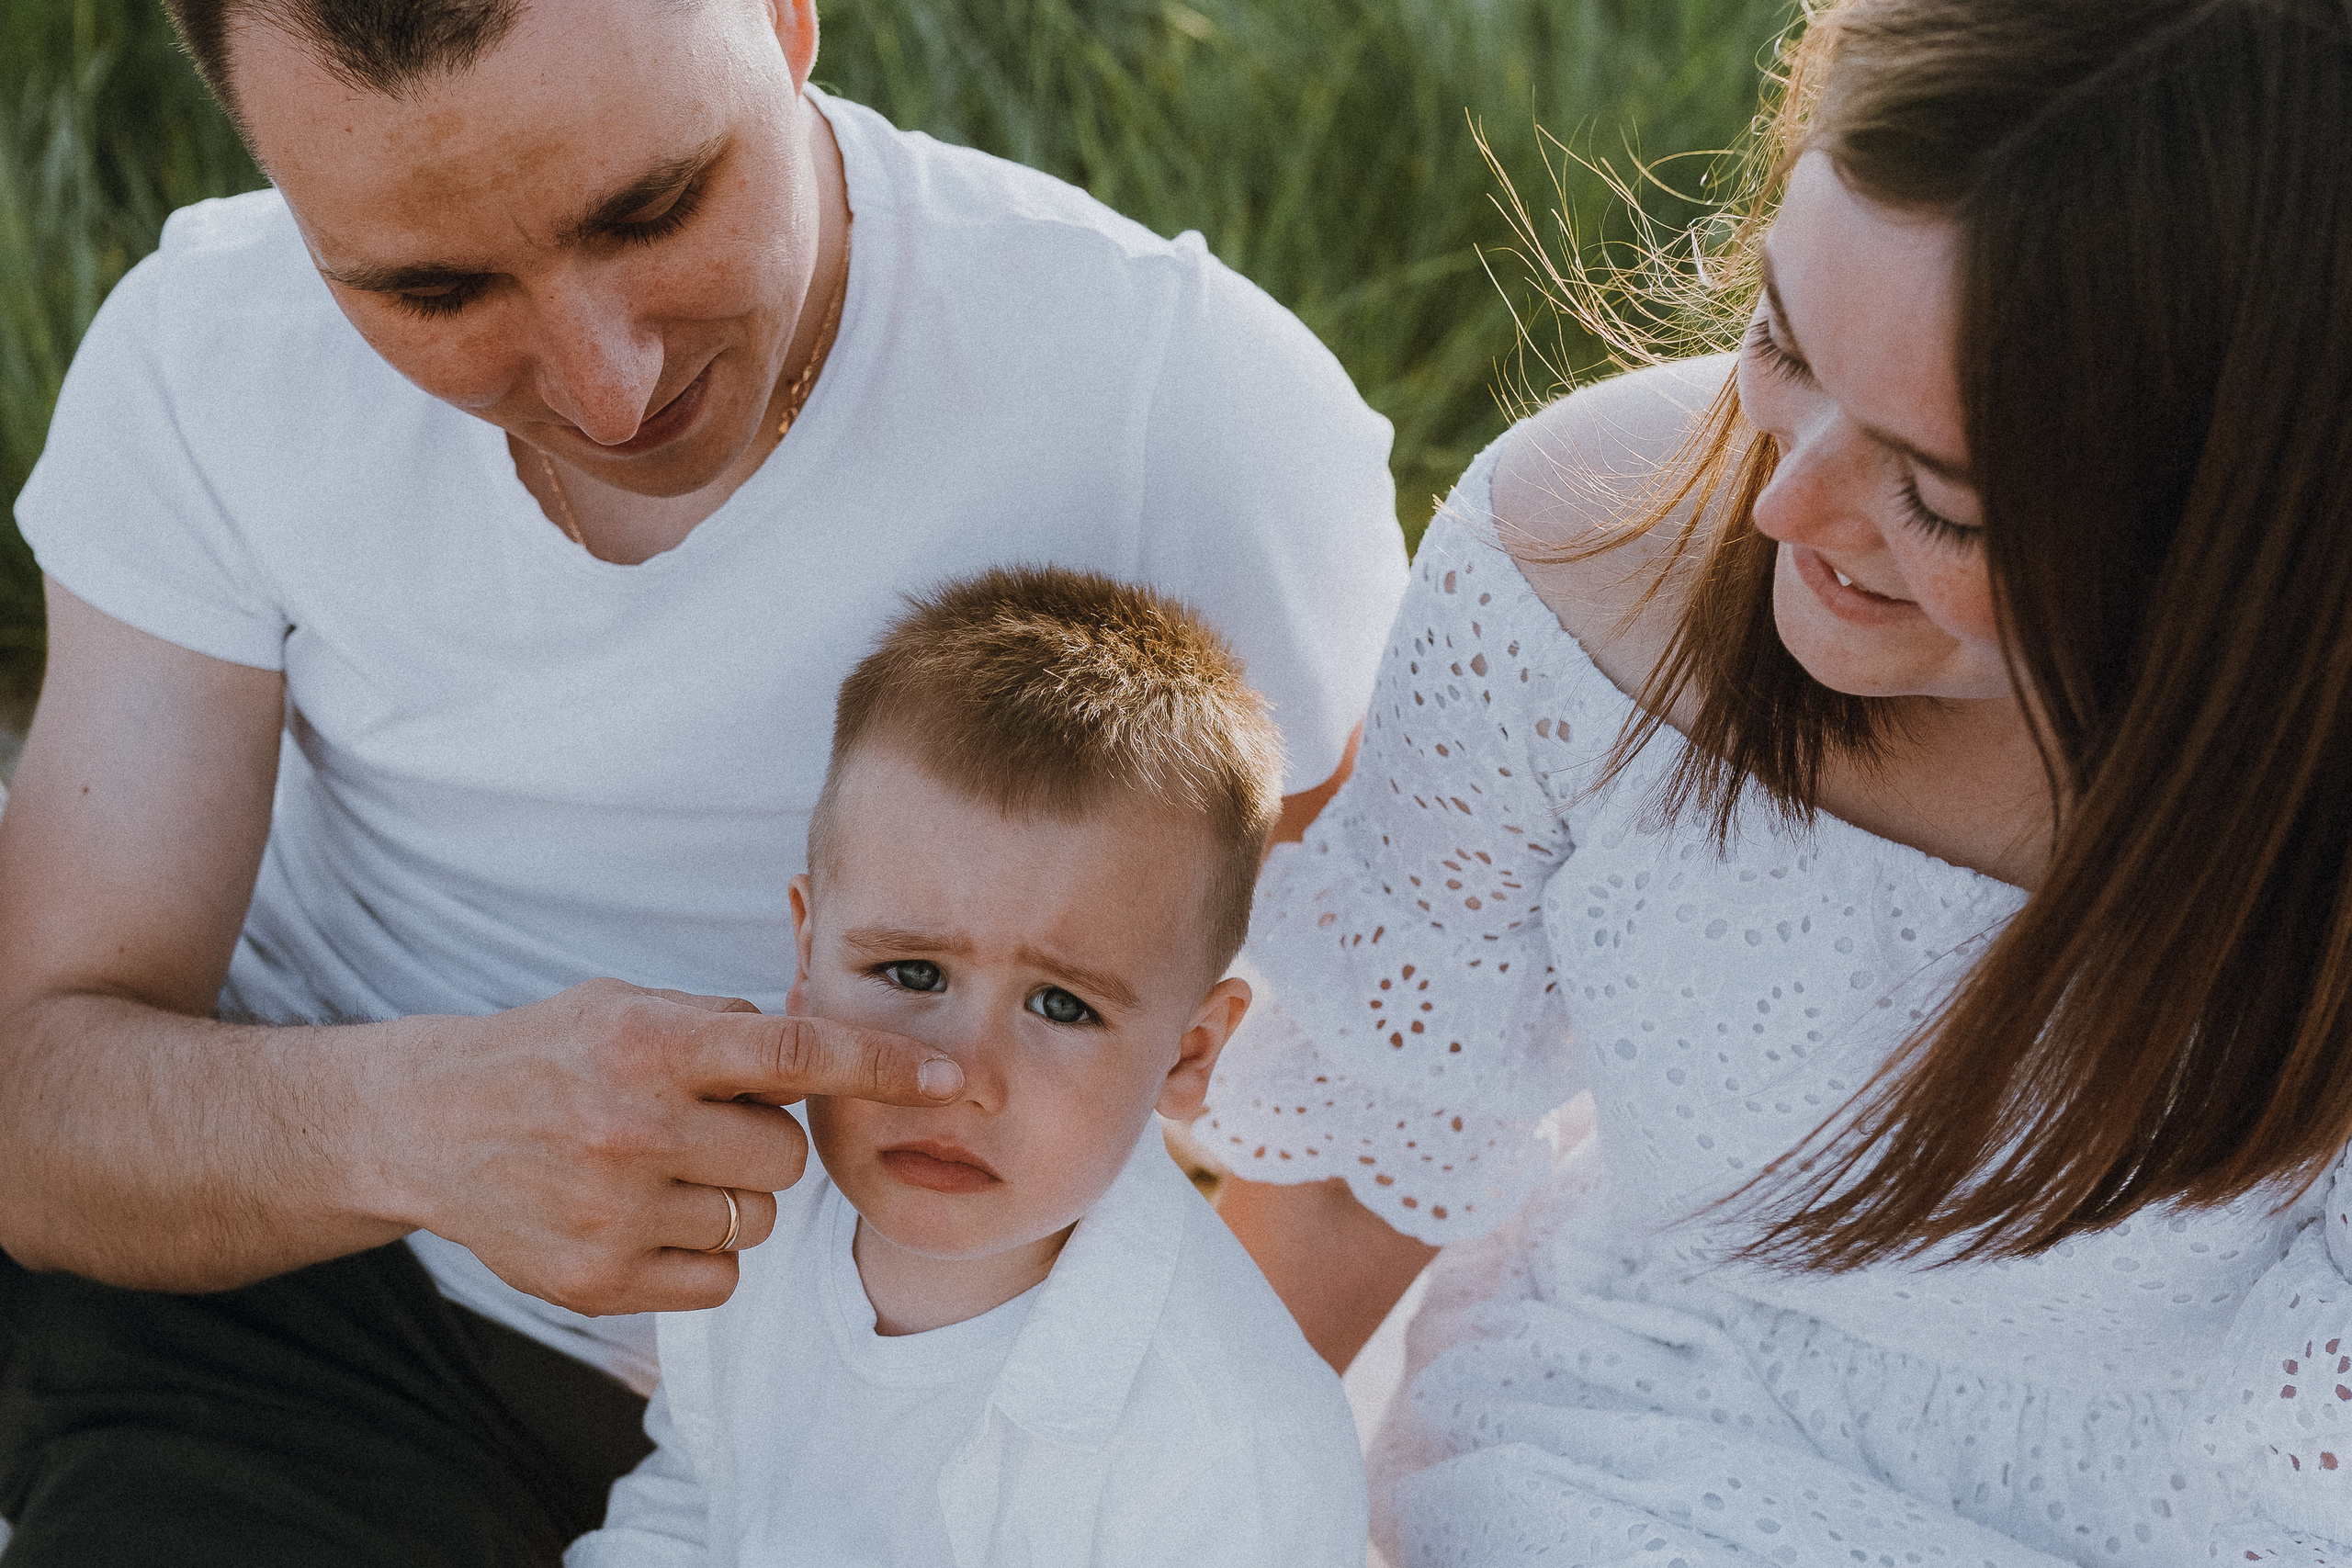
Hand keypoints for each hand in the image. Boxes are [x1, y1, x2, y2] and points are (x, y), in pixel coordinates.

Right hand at [360, 978, 961, 1314]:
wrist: (427, 1124)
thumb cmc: (553, 1053)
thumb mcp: (632, 1004)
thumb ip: (730, 1026)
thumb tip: (838, 1041)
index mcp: (648, 1042)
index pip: (792, 1054)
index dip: (881, 1066)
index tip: (952, 1078)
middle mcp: (630, 1126)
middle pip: (785, 1156)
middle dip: (763, 1141)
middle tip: (705, 1123)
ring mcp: (611, 1211)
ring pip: (759, 1220)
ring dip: (734, 1196)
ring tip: (665, 1166)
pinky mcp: (597, 1281)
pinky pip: (720, 1277)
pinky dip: (705, 1252)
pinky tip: (648, 1214)